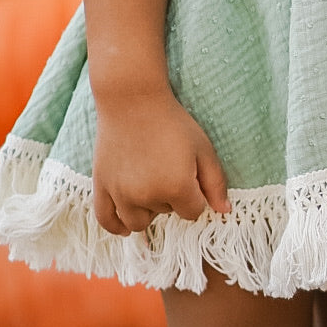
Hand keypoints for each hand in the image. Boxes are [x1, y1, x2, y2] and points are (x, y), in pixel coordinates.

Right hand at [92, 86, 230, 233]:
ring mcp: (121, 193)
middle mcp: (147, 196)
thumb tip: (225, 211)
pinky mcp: (102, 187)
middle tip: (165, 166)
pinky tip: (125, 226)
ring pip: (139, 223)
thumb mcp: (203, 148)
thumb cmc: (173, 122)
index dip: (194, 195)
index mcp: (177, 188)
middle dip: (170, 196)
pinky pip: (106, 220)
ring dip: (148, 210)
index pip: (192, 212)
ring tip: (149, 184)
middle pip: (166, 214)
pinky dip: (116, 226)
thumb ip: (215, 183)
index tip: (188, 174)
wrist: (132, 100)